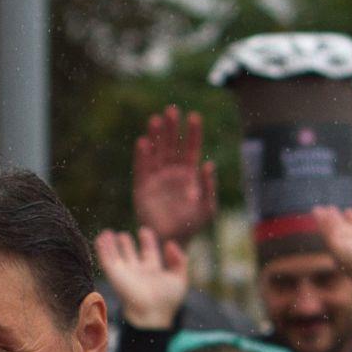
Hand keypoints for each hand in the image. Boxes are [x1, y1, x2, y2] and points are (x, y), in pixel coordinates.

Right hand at [95, 227, 189, 329]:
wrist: (151, 314)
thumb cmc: (167, 300)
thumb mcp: (180, 279)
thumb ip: (179, 260)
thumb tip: (170, 243)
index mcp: (153, 271)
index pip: (149, 252)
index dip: (147, 241)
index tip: (144, 231)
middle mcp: (138, 271)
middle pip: (130, 254)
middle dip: (126, 245)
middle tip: (122, 235)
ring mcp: (125, 273)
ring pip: (116, 256)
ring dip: (111, 245)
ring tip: (107, 233)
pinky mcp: (114, 275)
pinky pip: (106, 259)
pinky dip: (103, 248)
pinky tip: (101, 238)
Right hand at [132, 106, 216, 245]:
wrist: (170, 240)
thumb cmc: (191, 225)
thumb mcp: (207, 207)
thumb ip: (209, 186)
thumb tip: (209, 164)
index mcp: (189, 174)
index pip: (191, 148)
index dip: (192, 132)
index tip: (194, 116)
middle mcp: (172, 172)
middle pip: (172, 144)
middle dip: (172, 128)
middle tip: (172, 110)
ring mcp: (156, 177)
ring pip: (156, 151)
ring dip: (156, 136)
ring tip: (155, 119)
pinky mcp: (142, 186)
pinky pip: (142, 167)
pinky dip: (142, 155)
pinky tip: (143, 142)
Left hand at [311, 206, 351, 288]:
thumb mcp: (339, 246)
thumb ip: (329, 230)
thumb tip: (319, 214)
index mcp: (339, 247)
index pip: (328, 230)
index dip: (323, 220)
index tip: (316, 209)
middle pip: (342, 228)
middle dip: (335, 219)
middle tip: (330, 208)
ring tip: (349, 211)